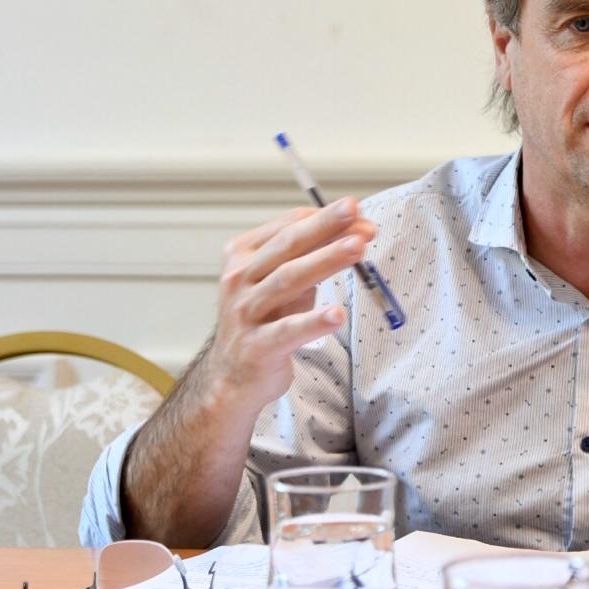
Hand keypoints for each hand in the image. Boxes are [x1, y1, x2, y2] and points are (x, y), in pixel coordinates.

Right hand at [205, 197, 375, 409]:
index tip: (358, 213)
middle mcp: (240, 278)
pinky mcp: (257, 346)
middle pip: (288, 245)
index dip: (324, 217)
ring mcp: (245, 311)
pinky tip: (338, 314)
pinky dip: (314, 321)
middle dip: (325, 226)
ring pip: (289, 279)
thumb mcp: (284, 283)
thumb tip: (357, 231)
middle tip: (355, 211)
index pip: (287, 226)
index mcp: (243, 255)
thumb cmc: (264, 320)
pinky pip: (288, 330)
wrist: (231, 377)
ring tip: (357, 248)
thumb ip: (311, 256)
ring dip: (325, 260)